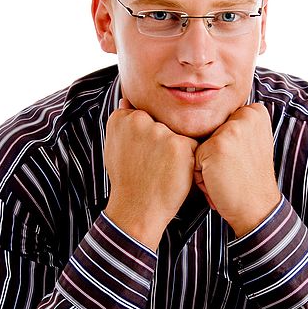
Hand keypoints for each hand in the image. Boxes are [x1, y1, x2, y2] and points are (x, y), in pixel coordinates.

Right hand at [104, 98, 197, 250]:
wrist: (137, 209)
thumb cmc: (128, 181)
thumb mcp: (114, 148)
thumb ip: (122, 123)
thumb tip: (127, 99)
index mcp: (122, 118)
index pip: (148, 115)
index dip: (151, 137)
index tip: (145, 155)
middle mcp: (139, 120)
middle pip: (165, 123)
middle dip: (165, 141)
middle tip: (155, 165)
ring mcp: (160, 131)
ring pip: (180, 132)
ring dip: (177, 149)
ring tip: (164, 170)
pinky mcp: (179, 144)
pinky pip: (193, 144)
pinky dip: (189, 159)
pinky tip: (176, 173)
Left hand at [194, 103, 281, 236]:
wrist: (257, 208)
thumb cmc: (249, 180)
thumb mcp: (252, 143)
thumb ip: (236, 126)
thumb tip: (202, 114)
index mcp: (256, 112)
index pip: (221, 122)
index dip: (225, 144)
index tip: (242, 159)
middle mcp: (246, 115)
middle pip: (209, 132)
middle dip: (214, 154)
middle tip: (234, 170)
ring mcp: (231, 129)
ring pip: (199, 144)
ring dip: (206, 165)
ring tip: (225, 176)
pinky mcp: (216, 145)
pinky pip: (193, 159)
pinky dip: (200, 175)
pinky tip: (218, 182)